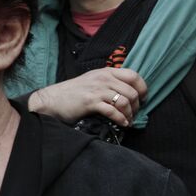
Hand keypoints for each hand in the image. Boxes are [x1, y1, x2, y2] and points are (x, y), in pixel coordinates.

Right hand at [26, 68, 146, 126]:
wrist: (52, 99)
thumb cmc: (74, 92)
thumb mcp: (94, 80)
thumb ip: (110, 82)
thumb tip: (130, 91)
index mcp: (106, 71)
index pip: (134, 75)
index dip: (143, 88)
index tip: (143, 99)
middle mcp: (104, 78)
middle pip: (132, 91)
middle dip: (137, 105)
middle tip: (134, 113)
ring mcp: (97, 90)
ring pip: (125, 101)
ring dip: (130, 114)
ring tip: (129, 120)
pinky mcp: (90, 102)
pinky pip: (113, 111)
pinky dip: (121, 119)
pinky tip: (123, 124)